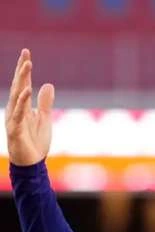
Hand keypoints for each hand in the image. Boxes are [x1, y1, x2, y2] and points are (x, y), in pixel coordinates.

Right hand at [4, 49, 54, 166]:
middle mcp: (15, 109)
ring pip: (16, 96)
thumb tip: (48, 84)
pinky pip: (17, 114)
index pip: (22, 83)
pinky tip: (25, 91)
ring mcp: (14, 119)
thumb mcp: (44, 118)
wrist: (32, 163)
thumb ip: (45, 102)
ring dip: (21, 80)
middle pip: (18, 86)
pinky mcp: (15, 130)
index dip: (24, 69)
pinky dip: (21, 102)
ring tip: (27, 66)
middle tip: (26, 53)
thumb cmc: (35, 141)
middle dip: (21, 70)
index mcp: (22, 106)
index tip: (27, 52)